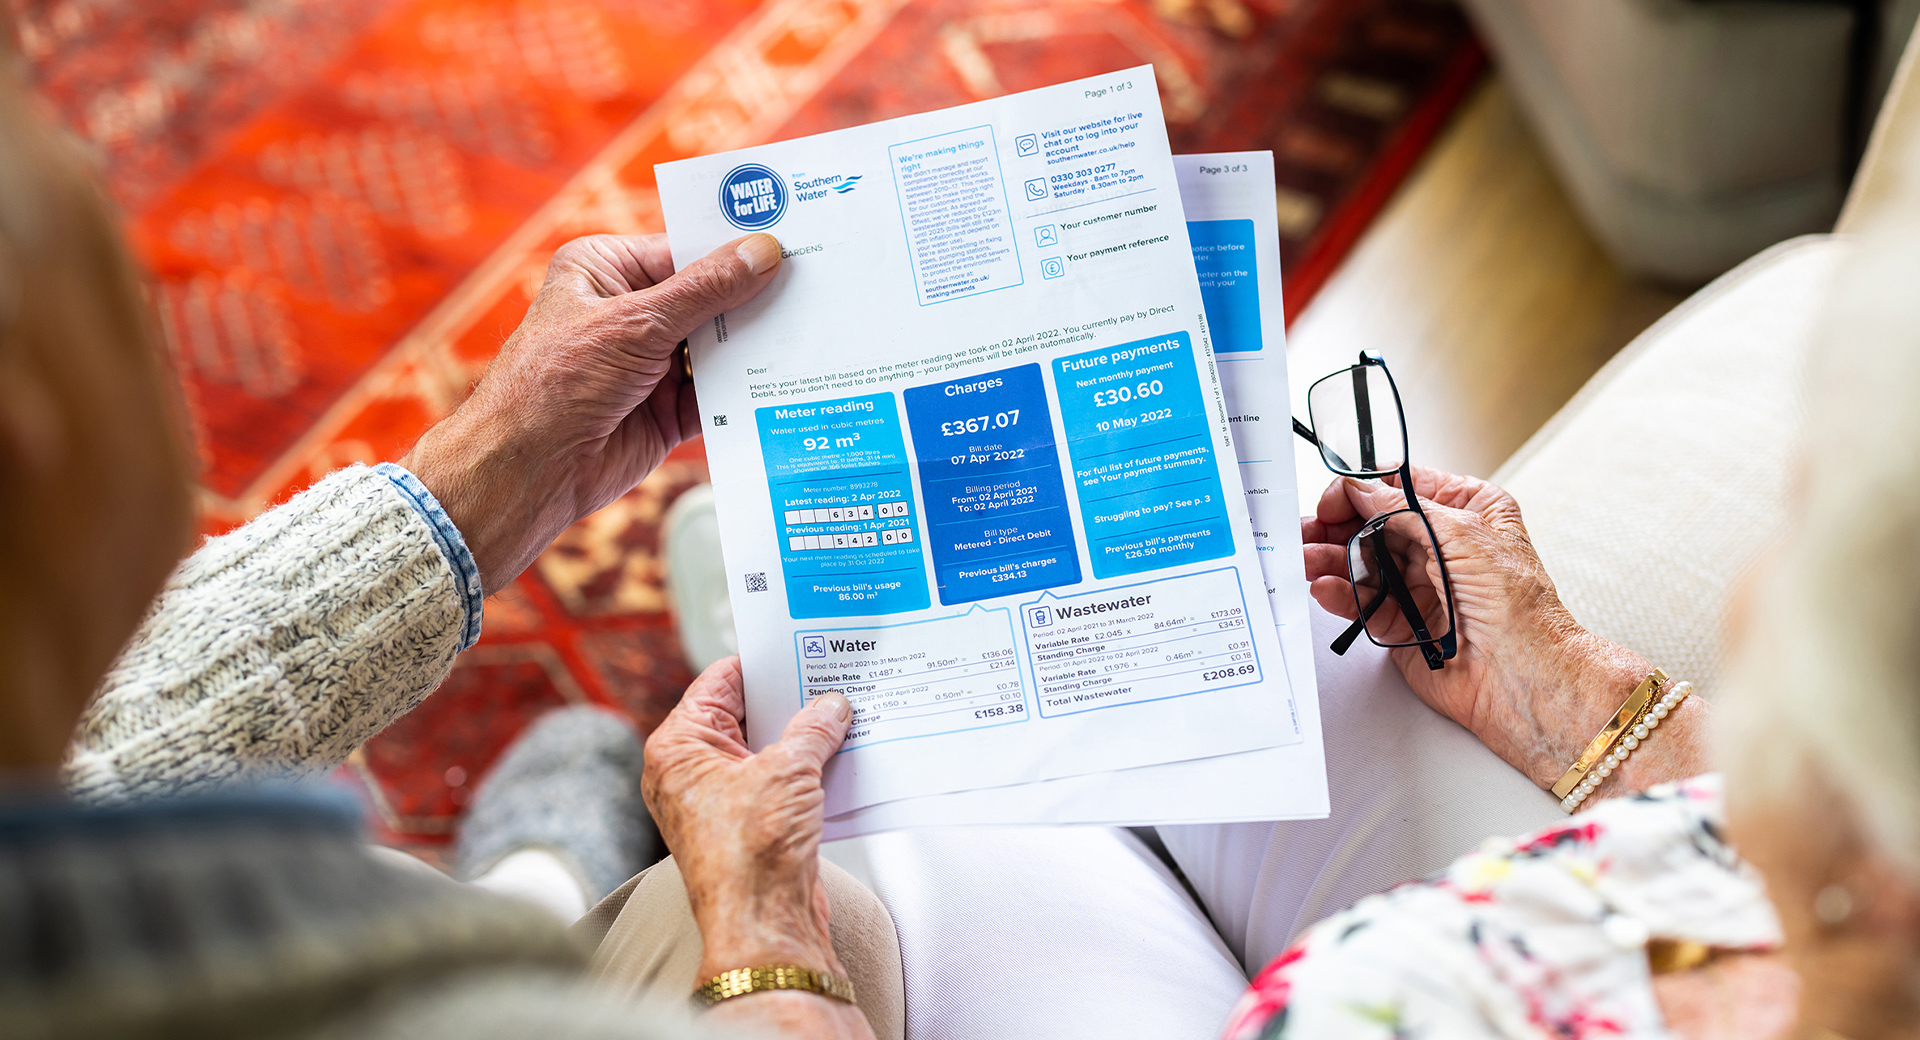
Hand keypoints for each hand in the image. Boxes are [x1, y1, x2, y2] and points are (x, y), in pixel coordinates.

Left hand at [405, 233, 781, 592]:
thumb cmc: (558, 381)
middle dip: (752, 301)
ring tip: (814, 331)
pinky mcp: (666, 410)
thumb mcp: (637, 323)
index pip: (683, 251)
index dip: (734, 250)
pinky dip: (746, 391)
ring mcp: (650, 363)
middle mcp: (628, 312)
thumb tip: (763, 252)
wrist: (530, 470)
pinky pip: (717, 393)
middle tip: (816, 288)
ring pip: (717, 347)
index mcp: (606, 270)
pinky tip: (789, 380)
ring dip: (754, 347)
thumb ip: (705, 290)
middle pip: (707, 299)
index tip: (791, 242)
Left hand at [641, 657, 852, 982]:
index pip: (720, 682)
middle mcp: (691, 773)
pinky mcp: (750, 826)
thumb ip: (812, 730)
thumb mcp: (787, 771)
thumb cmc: (750, 854)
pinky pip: (781, 783)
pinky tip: (843, 757)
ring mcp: (720, 802)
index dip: (762, 663)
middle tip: (831, 677)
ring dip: (804, 739)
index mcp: (678, 748)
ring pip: (767, 751)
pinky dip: (809, 772)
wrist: (764, 926)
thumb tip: (830, 707)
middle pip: (746, 716)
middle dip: (790, 701)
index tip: (798, 647)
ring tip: (845, 714)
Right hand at [1303, 468, 1705, 789]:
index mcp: (1467, 511)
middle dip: (1336, 527)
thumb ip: (1400, 509)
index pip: (1401, 488)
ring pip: (1361, 563)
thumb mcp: (1459, 534)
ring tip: (1306, 559)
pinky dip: (1339, 594)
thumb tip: (1361, 489)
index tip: (1333, 499)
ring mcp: (1420, 585)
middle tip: (1307, 529)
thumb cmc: (1518, 607)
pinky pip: (1362, 602)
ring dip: (1330, 559)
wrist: (1523, 677)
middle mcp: (1442, 546)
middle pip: (1373, 525)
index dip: (1363, 490)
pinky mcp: (1403, 623)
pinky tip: (1325, 587)